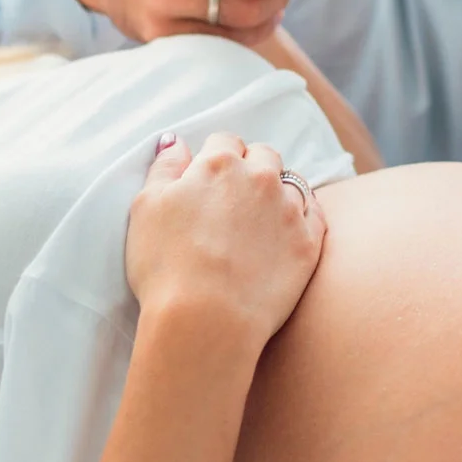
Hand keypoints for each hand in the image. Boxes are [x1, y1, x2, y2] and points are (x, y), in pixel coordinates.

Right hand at [126, 133, 326, 354]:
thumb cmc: (166, 266)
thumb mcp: (146, 208)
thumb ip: (164, 168)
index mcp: (219, 164)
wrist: (206, 320)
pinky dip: (303, 218)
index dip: (214, 158)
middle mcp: (260, 179)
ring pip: (293, 184)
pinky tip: (285, 234)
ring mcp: (289, 211)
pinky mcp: (309, 244)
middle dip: (251, 168)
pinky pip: (315, 215)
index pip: (224, 141)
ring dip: (278, 193)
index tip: (207, 180)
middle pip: (264, 156)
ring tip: (260, 220)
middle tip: (233, 199)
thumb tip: (176, 141)